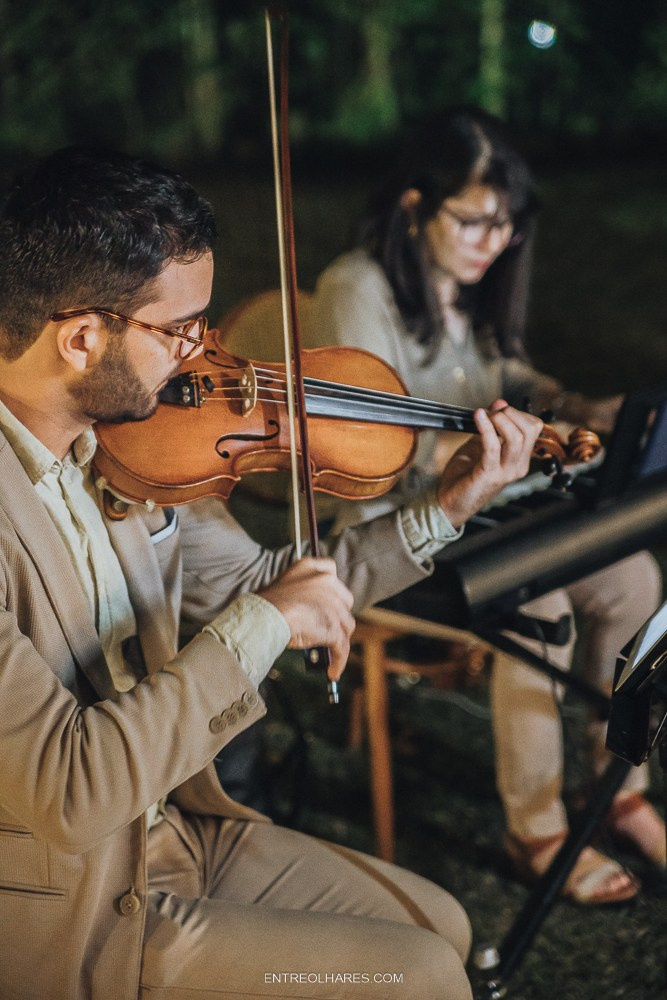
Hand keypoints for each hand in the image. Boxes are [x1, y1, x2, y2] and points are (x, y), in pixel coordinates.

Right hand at [259, 557, 354, 681]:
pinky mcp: (333, 627)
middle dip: (338, 616)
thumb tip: (310, 613)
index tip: (329, 600)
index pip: (330, 568)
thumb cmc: (262, 607)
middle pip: (344, 601)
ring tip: (329, 654)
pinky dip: (339, 660)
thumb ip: (300, 592)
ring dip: (338, 640)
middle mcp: (326, 581)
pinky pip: (341, 647)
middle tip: (327, 630)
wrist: (261, 618)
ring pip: (345, 626)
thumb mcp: (282, 588)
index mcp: (310, 568)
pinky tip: (332, 671)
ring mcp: (332, 604)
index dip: (331, 586)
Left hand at [436, 401, 542, 528]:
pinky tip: (477, 417)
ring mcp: (506, 472)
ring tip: (484, 415)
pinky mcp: (489, 475)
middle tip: (491, 412)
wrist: (449, 502)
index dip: (518, 413)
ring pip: (516, 438)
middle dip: (510, 414)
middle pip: (529, 430)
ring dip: (499, 420)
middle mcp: (518, 466)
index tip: (498, 409)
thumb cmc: (465, 475)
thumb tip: (500, 403)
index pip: (534, 427)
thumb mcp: (480, 445)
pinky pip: (493, 447)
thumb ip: (492, 426)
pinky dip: (486, 428)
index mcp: (520, 459)